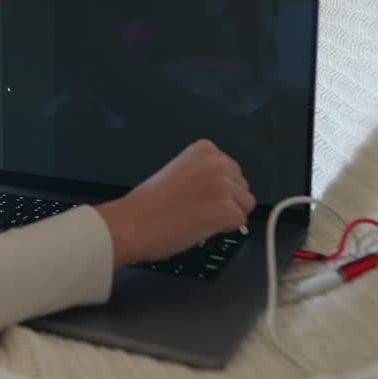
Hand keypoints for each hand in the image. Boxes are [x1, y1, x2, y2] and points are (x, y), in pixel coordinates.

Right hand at [94, 139, 254, 266]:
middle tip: (195, 209)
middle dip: (226, 201)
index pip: (232, 171)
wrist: (132, 223)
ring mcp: (223, 185)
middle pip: (242, 187)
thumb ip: (204, 174)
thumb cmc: (148, 204)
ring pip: (244, 206)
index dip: (216, 189)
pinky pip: (240, 223)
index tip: (195, 195)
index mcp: (204, 149)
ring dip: (225, 215)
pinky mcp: (226, 209)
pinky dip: (222, 229)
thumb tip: (225, 190)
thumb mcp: (179, 172)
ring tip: (196, 217)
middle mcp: (218, 162)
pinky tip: (199, 226)